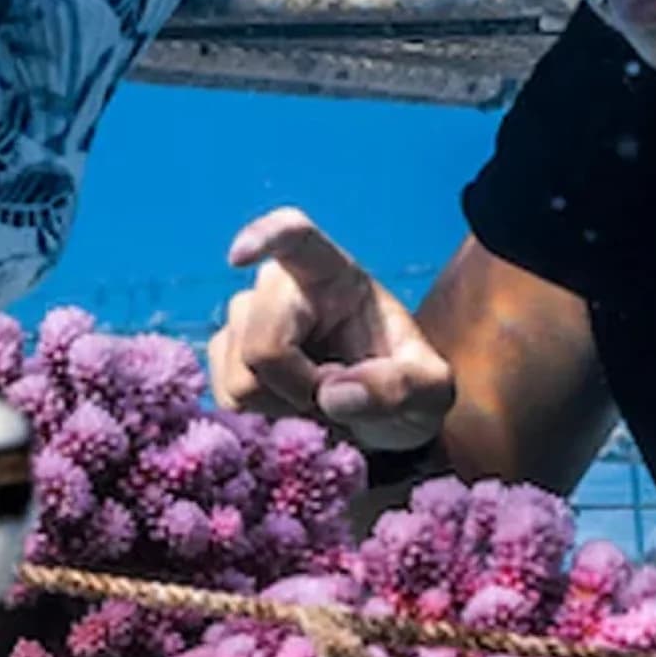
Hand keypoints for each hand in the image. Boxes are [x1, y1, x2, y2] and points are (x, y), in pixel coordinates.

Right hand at [207, 207, 456, 456]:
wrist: (380, 417)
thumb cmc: (404, 389)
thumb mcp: (429, 392)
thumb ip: (400, 388)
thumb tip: (333, 393)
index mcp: (334, 275)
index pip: (296, 239)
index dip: (265, 238)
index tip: (238, 256)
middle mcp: (282, 287)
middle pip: (262, 341)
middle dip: (296, 388)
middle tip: (334, 400)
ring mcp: (248, 319)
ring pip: (241, 376)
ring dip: (280, 406)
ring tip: (316, 402)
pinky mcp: (227, 354)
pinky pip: (226, 397)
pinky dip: (261, 417)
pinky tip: (289, 407)